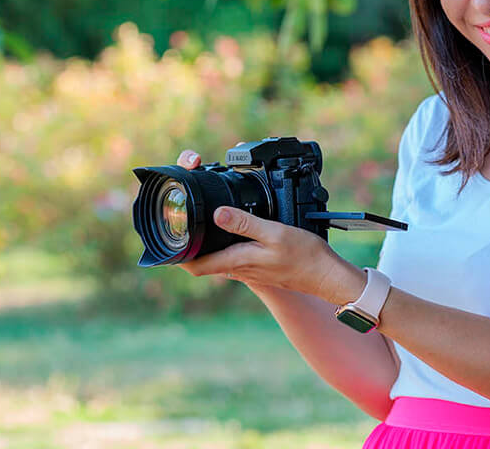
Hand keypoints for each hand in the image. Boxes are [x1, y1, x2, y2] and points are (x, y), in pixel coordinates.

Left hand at [173, 148, 363, 303]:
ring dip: (203, 244)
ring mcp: (247, 267)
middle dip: (185, 246)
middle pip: (201, 260)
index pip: (195, 265)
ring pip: (215, 257)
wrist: (325, 275)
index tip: (164, 240)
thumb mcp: (274, 233)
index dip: (175, 256)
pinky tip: (228, 228)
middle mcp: (238, 267)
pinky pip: (231, 255)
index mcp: (237, 261)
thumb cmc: (304, 257)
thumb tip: (217, 213)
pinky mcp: (257, 263)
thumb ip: (245, 223)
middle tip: (177, 223)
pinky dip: (222, 243)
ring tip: (195, 222)